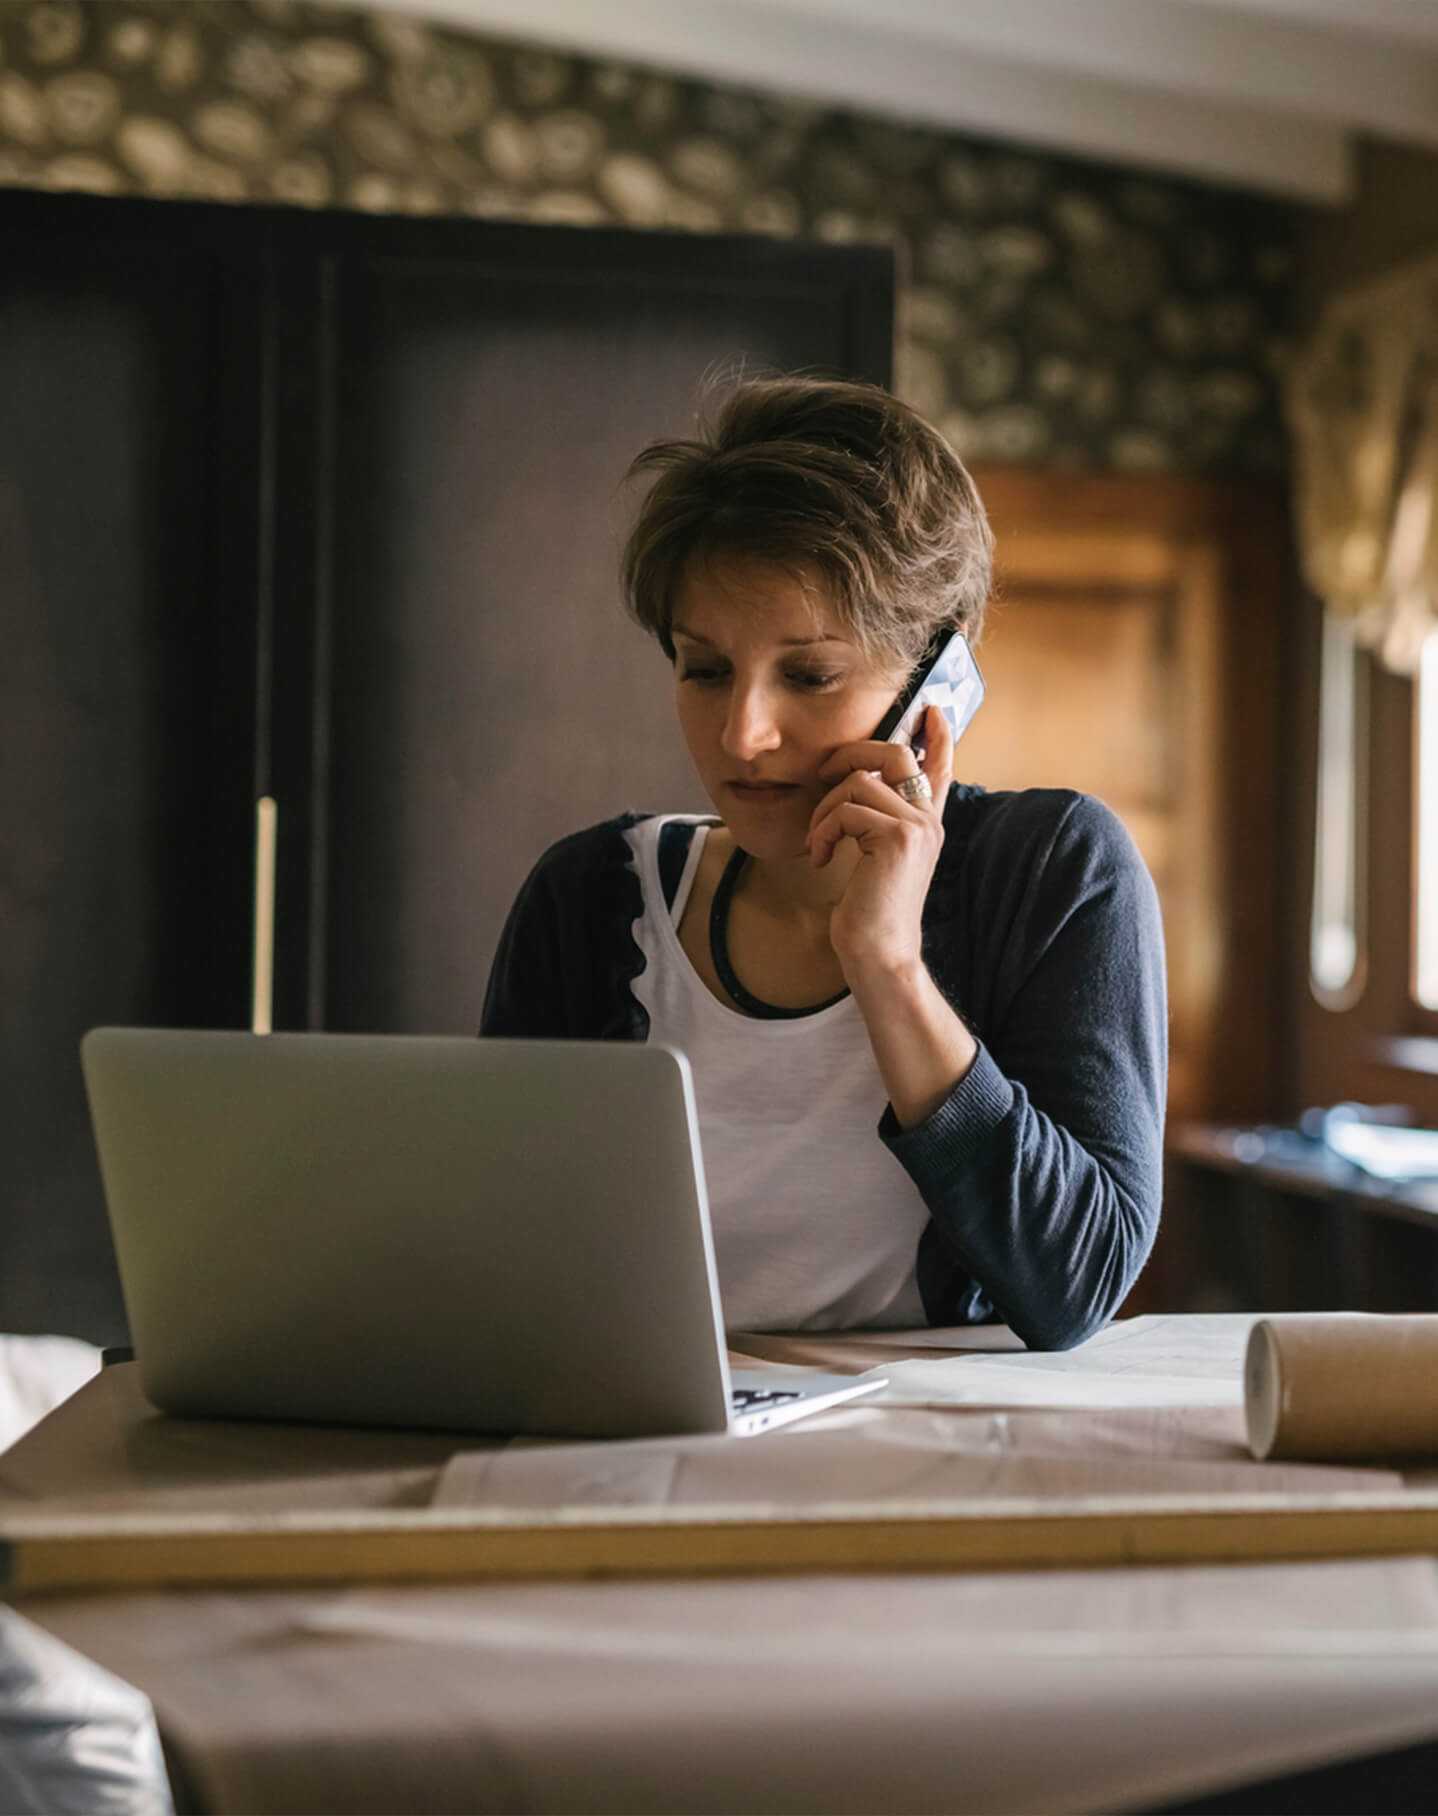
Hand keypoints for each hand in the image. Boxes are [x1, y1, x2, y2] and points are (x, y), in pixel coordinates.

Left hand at [807, 704, 950, 977]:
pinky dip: (822, 832)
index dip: (937, 736)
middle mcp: (928, 821)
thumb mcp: (874, 859)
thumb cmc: (869, 912)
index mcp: (926, 824)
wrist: (879, 953)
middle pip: (894, 755)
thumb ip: (877, 822)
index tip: (931, 709)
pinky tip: (821, 859)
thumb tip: (855, 785)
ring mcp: (917, 827)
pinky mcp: (898, 837)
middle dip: (850, 755)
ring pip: (858, 784)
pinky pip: (846, 809)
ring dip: (824, 811)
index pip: (939, 769)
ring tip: (818, 842)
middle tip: (821, 773)